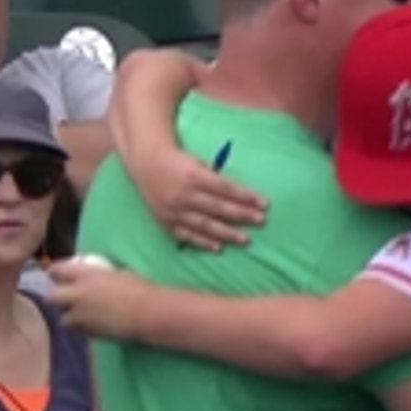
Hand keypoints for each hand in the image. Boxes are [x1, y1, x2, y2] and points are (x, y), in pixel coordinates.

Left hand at [48, 259, 154, 340]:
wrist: (148, 313)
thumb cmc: (139, 288)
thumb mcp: (117, 274)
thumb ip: (100, 276)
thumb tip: (96, 278)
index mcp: (85, 275)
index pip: (58, 271)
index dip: (56, 273)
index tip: (57, 274)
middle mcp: (77, 295)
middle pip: (52, 297)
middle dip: (56, 297)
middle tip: (65, 297)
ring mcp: (81, 316)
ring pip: (63, 318)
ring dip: (69, 315)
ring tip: (80, 314)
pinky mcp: (88, 332)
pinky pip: (78, 330)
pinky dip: (81, 326)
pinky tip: (93, 324)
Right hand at [142, 149, 265, 251]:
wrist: (147, 165)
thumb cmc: (179, 162)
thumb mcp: (198, 163)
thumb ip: (215, 178)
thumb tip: (240, 194)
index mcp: (194, 176)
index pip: (226, 188)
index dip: (246, 196)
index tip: (264, 203)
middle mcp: (184, 194)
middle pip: (218, 207)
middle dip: (241, 215)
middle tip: (260, 221)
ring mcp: (174, 210)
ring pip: (204, 224)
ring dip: (226, 233)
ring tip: (245, 239)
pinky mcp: (166, 221)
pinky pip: (187, 235)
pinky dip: (202, 242)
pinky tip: (218, 247)